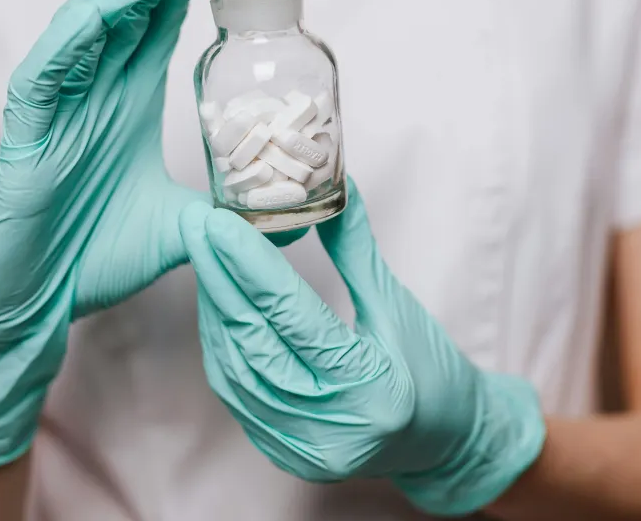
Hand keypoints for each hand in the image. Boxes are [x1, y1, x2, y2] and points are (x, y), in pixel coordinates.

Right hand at [0, 0, 238, 466]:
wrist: (36, 309)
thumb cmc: (94, 260)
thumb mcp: (181, 228)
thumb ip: (223, 213)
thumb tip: (282, 219)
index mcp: (126, 99)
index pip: (162, 18)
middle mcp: (92, 90)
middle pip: (132, 1)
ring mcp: (56, 106)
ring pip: (89, 21)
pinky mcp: (23, 134)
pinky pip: (44, 71)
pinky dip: (74, 35)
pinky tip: (108, 5)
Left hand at [182, 179, 545, 515]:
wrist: (445, 444)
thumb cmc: (432, 371)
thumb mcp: (399, 305)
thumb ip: (356, 249)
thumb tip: (333, 185)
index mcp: (373, 389)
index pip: (295, 317)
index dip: (252, 265)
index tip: (220, 220)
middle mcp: (332, 428)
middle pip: (255, 343)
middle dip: (218, 277)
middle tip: (195, 225)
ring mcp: (302, 449)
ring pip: (235, 370)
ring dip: (214, 309)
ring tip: (203, 255)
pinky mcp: (282, 454)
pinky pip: (236, 393)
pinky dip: (222, 343)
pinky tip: (215, 304)